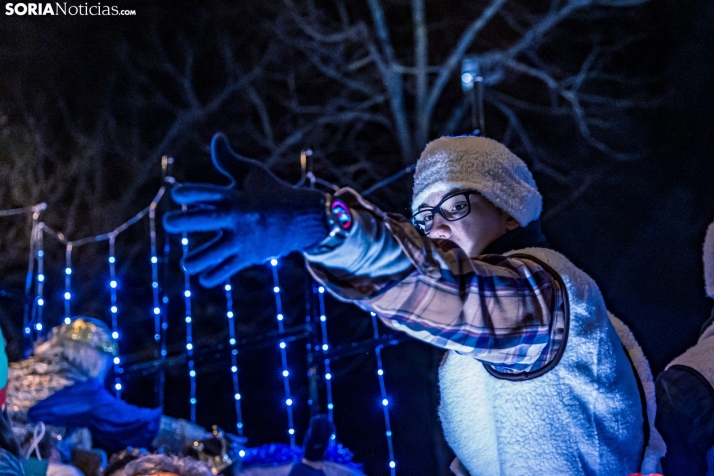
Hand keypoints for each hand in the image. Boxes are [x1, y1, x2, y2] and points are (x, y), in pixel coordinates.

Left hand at [163, 133, 327, 285]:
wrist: (304, 218)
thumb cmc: (271, 192)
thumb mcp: (252, 173)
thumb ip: (228, 160)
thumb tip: (217, 137)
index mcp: (235, 196)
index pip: (210, 192)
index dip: (192, 193)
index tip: (178, 194)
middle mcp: (237, 217)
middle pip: (206, 220)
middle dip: (184, 221)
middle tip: (169, 223)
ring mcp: (243, 239)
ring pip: (214, 253)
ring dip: (197, 260)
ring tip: (186, 264)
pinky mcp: (249, 256)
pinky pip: (228, 269)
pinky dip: (214, 275)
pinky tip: (203, 278)